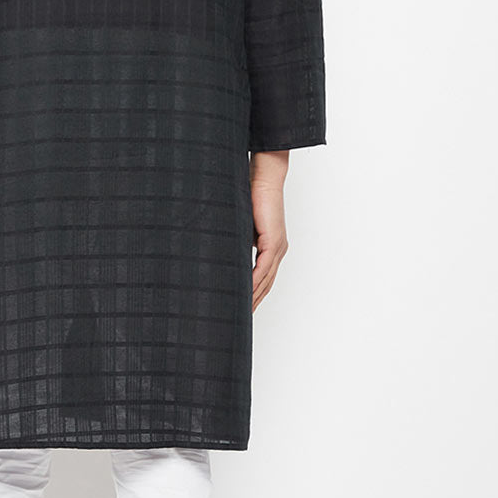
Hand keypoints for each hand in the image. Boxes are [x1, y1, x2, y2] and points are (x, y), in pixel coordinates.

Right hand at [250, 150, 288, 311]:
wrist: (263, 178)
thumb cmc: (251, 196)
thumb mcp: (240, 225)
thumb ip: (235, 240)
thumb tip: (218, 251)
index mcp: (272, 247)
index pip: (263, 278)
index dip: (254, 294)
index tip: (241, 308)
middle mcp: (278, 250)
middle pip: (266, 285)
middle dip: (253, 302)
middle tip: (239, 320)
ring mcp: (277, 247)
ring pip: (265, 280)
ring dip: (253, 297)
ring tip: (240, 313)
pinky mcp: (272, 242)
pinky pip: (263, 269)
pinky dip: (254, 283)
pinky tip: (245, 294)